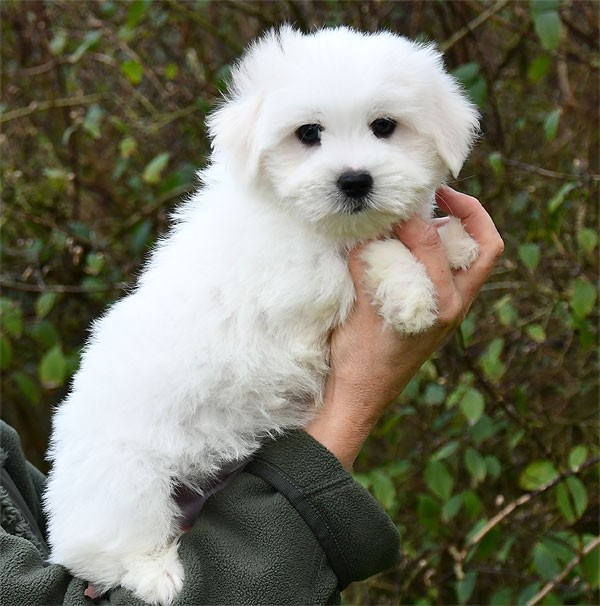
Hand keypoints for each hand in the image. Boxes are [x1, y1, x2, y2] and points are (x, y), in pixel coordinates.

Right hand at [305, 187, 503, 468]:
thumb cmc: (359, 358)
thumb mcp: (360, 308)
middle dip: (468, 213)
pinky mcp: (440, 314)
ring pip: (474, 261)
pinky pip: (454, 273)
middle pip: (484, 248)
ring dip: (458, 232)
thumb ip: (368, 266)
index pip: (436, 244)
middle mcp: (455, 307)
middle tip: (439, 194)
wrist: (362, 395)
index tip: (396, 207)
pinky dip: (442, 252)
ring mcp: (451, 311)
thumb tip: (368, 230)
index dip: (416, 218)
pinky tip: (413, 247)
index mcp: (440, 306)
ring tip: (428, 216)